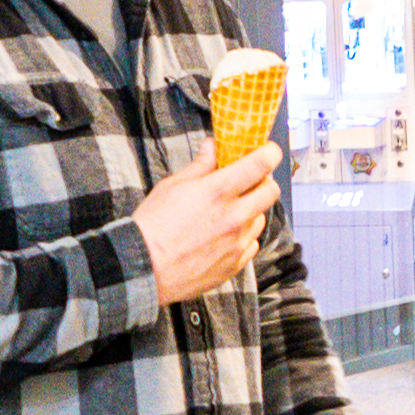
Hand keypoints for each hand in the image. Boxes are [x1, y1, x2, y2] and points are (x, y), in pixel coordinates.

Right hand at [135, 143, 280, 303]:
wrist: (143, 267)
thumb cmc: (152, 225)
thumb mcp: (171, 186)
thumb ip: (199, 165)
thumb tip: (213, 147)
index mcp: (217, 191)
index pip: (260, 164)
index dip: (269, 153)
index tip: (267, 151)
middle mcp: (234, 216)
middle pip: (271, 191)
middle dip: (264, 181)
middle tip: (249, 182)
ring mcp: (237, 243)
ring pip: (260, 218)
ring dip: (251, 211)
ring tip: (227, 214)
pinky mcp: (235, 264)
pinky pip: (251, 244)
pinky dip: (242, 237)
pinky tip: (222, 237)